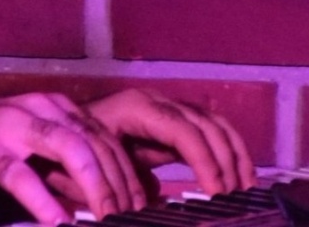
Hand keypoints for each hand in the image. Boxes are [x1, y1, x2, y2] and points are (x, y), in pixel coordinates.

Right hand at [0, 93, 147, 224]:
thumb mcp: (31, 146)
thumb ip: (65, 164)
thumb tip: (102, 198)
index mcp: (56, 107)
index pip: (106, 138)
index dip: (128, 174)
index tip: (140, 205)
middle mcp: (40, 108)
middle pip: (96, 143)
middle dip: (119, 184)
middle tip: (129, 218)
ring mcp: (13, 125)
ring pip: (70, 148)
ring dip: (95, 186)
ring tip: (105, 218)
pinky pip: (21, 176)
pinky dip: (44, 200)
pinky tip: (57, 222)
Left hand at [85, 89, 256, 195]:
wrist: (62, 132)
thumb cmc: (73, 151)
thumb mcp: (94, 170)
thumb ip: (125, 187)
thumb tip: (155, 206)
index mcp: (137, 109)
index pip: (183, 131)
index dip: (205, 162)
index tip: (217, 194)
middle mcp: (157, 103)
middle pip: (205, 125)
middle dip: (225, 162)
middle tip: (235, 198)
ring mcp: (168, 109)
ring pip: (214, 125)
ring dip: (234, 156)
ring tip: (246, 190)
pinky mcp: (173, 122)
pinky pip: (209, 131)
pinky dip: (228, 151)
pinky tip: (238, 177)